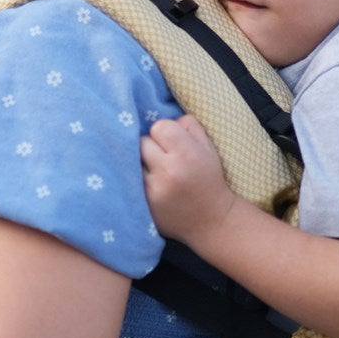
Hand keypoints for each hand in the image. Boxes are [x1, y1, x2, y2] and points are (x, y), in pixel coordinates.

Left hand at [140, 114, 235, 247]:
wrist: (211, 220)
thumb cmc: (208, 179)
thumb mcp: (208, 147)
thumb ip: (188, 125)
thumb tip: (161, 117)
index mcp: (188, 154)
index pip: (158, 127)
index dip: (163, 133)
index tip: (169, 144)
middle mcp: (169, 172)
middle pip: (141, 142)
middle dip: (150, 147)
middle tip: (159, 158)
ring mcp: (153, 191)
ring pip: (131, 161)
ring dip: (139, 163)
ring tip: (152, 170)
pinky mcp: (143, 206)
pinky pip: (127, 182)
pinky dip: (133, 180)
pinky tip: (144, 183)